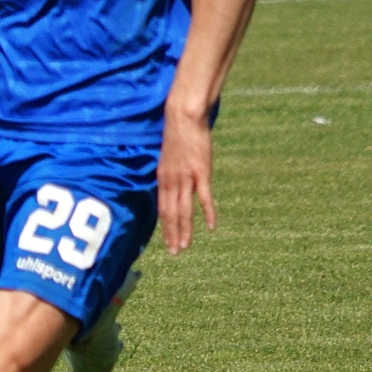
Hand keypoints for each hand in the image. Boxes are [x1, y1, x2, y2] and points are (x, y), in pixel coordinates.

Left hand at [158, 104, 215, 253]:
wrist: (183, 118)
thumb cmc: (177, 136)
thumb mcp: (168, 158)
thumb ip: (170, 174)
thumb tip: (171, 186)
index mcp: (162, 178)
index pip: (162, 208)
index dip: (164, 227)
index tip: (167, 242)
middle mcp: (171, 181)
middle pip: (170, 213)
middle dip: (172, 235)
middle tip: (175, 252)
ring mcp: (186, 178)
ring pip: (183, 210)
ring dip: (185, 230)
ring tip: (185, 247)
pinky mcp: (201, 172)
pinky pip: (203, 197)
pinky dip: (207, 213)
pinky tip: (210, 227)